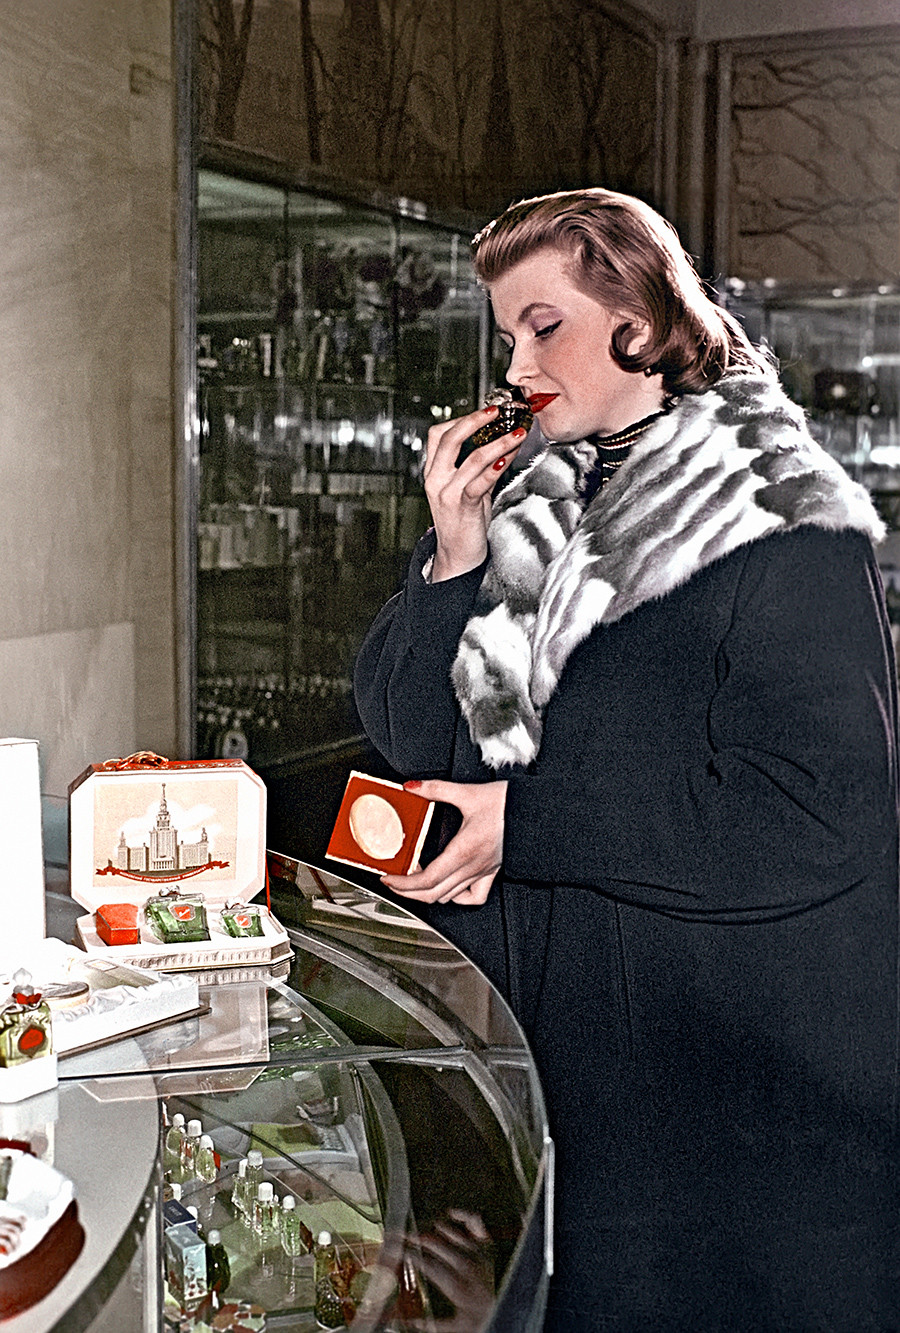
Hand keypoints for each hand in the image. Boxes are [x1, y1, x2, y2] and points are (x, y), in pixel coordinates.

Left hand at [381, 779, 507, 903]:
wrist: (535, 811)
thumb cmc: (507, 804)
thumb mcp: (466, 793)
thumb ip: (435, 789)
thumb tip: (412, 787)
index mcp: (463, 851)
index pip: (426, 880)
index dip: (403, 884)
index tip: (389, 879)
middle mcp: (473, 867)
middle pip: (433, 894)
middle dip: (408, 892)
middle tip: (394, 882)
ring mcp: (483, 872)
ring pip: (450, 898)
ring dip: (428, 893)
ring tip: (415, 880)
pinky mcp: (492, 871)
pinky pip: (473, 897)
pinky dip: (457, 897)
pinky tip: (449, 887)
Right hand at [407, 1210, 494, 1330]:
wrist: (511, 1312)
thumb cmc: (483, 1319)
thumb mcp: (457, 1328)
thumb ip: (433, 1326)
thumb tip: (411, 1323)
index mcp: (459, 1287)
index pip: (430, 1267)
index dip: (413, 1257)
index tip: (401, 1252)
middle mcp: (469, 1267)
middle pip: (438, 1247)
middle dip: (418, 1240)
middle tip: (404, 1236)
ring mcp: (480, 1254)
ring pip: (454, 1235)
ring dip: (435, 1231)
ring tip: (421, 1230)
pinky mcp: (488, 1247)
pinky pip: (476, 1225)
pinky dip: (464, 1216)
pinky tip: (451, 1213)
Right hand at [424, 406, 525, 581]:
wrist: (456, 556)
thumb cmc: (463, 522)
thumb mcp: (466, 489)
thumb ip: (477, 469)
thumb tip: (498, 445)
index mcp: (433, 472)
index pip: (438, 434)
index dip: (461, 419)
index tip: (484, 412)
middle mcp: (436, 479)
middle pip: (450, 438)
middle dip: (475, 420)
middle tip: (497, 412)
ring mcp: (448, 493)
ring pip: (472, 458)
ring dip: (498, 442)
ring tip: (517, 434)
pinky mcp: (463, 506)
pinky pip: (480, 481)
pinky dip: (496, 467)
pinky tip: (509, 458)